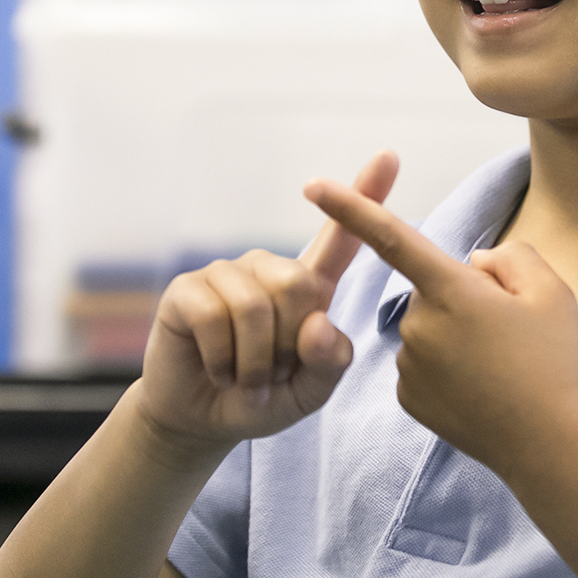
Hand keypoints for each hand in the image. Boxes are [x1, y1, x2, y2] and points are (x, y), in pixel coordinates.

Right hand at [136, 152, 398, 454]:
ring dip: (252, 362)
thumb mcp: (309, 395)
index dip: (366, 196)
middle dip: (286, 346)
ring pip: (255, 306)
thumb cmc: (262, 401)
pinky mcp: (187, 289)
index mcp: (307, 287)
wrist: (202, 421)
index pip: (341, 237)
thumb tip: (318, 323)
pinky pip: (213, 317)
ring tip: (244, 377)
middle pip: (297, 284)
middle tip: (270, 374)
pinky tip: (217, 369)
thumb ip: (329, 365)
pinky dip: (221, 359)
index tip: (389, 156)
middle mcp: (268, 270)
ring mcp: (225, 275)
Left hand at [304, 179, 577, 479]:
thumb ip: (509, 257)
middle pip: (432, 289)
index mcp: (451, 290)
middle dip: (463, 298)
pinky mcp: (407, 397)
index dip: (350, 207)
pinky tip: (479, 389)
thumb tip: (473, 265)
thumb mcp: (550, 291)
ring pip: (427, 327)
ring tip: (500, 366)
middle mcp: (418, 324)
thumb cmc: (552, 363)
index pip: (391, 237)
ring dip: (456, 336)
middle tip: (510, 334)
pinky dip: (447, 369)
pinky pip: (422, 363)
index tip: (312, 184)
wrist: (547, 445)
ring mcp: (409, 364)